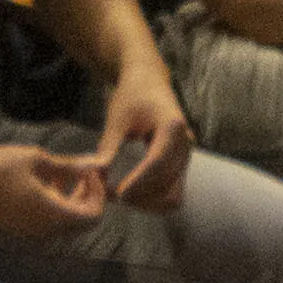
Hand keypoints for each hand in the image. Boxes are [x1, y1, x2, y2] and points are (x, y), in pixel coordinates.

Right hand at [0, 139, 116, 238]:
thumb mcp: (36, 160)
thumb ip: (68, 165)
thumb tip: (95, 164)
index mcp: (53, 215)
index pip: (94, 215)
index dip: (99, 192)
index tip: (89, 171)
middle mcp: (46, 229)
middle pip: (83, 220)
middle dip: (88, 195)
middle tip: (82, 170)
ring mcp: (33, 231)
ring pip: (67, 221)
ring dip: (72, 198)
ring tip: (62, 172)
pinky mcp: (22, 228)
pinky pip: (50, 220)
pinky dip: (56, 202)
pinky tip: (44, 180)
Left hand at [91, 70, 193, 206]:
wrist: (149, 81)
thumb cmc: (132, 95)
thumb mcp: (116, 119)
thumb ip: (108, 148)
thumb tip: (96, 175)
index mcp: (172, 127)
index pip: (158, 162)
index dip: (138, 182)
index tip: (118, 194)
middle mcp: (186, 144)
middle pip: (168, 183)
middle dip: (141, 195)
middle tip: (111, 195)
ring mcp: (186, 156)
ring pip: (173, 194)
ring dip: (148, 202)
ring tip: (120, 196)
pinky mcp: (181, 164)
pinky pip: (173, 192)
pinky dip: (154, 200)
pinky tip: (132, 194)